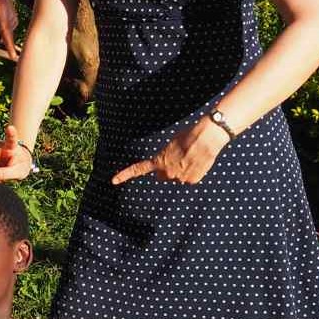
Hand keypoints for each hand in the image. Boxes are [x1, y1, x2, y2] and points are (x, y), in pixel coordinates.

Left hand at [112, 116, 229, 186]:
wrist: (206, 138)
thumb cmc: (188, 136)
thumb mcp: (171, 144)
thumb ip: (166, 157)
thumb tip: (171, 167)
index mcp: (158, 161)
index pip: (138, 169)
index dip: (125, 175)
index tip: (113, 181)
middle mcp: (167, 173)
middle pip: (163, 176)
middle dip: (168, 171)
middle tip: (179, 158)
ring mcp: (179, 179)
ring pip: (178, 178)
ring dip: (183, 170)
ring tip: (192, 157)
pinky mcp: (191, 181)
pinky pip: (189, 179)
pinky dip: (193, 173)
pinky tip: (198, 162)